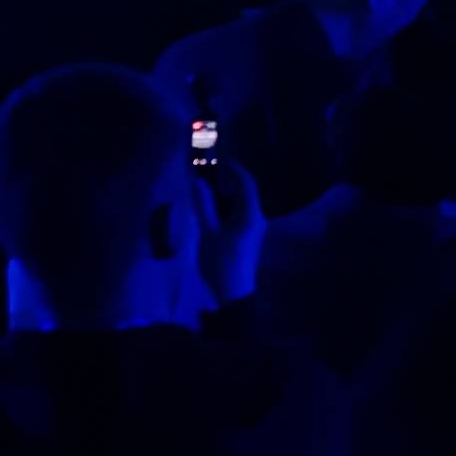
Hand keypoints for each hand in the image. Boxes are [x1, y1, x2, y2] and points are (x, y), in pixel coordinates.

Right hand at [188, 154, 263, 308]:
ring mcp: (254, 230)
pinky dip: (225, 211)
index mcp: (252, 215)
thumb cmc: (222, 264)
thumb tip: (198, 182)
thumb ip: (204, 207)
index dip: (235, 169)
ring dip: (224, 199)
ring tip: (203, 196)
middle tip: (205, 178)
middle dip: (226, 184)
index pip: (247, 184)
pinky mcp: (248, 238)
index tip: (220, 160)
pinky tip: (209, 216)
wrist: (233, 295)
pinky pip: (238, 217)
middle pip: (244, 193)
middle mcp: (257, 219)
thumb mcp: (209, 234)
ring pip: (240, 206)